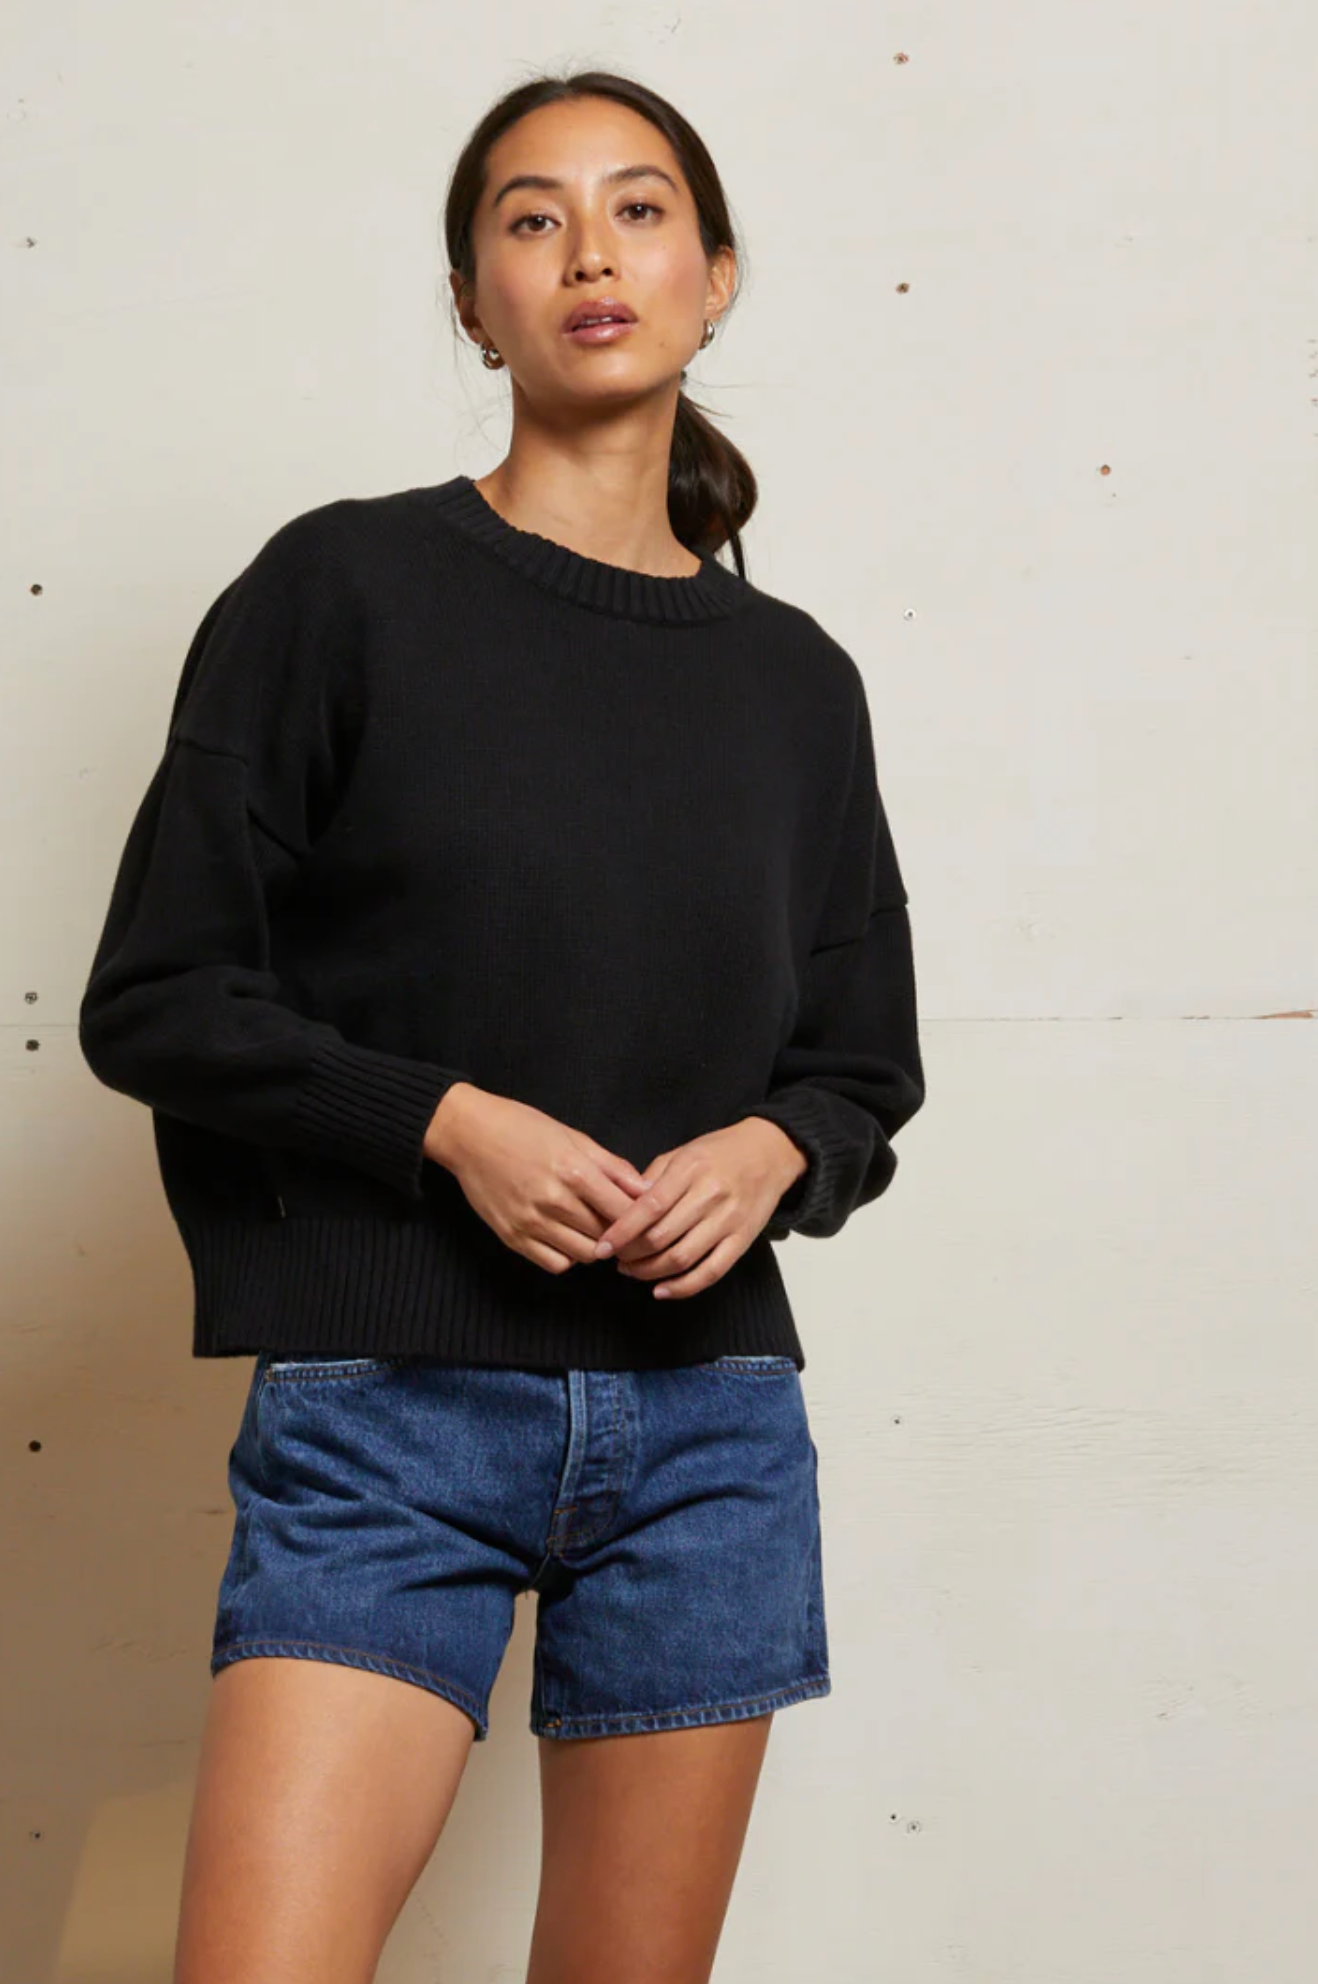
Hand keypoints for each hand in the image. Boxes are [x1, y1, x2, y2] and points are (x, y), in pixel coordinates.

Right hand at [423, 1083, 650, 1274]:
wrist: (469, 1135)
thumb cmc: (523, 1128)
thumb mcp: (574, 1137)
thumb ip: (612, 1167)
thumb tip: (646, 1189)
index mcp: (574, 1171)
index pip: (623, 1212)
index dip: (642, 1222)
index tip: (648, 1222)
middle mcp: (553, 1200)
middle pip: (606, 1236)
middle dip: (621, 1235)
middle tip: (625, 1230)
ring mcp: (531, 1222)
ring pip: (584, 1254)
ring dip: (596, 1247)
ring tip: (595, 1231)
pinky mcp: (512, 1237)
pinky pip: (555, 1263)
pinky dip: (568, 1256)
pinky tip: (568, 1238)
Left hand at [590, 1117, 808, 1299]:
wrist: (770, 1153)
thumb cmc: (720, 1152)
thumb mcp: (682, 1153)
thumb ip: (651, 1179)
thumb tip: (622, 1208)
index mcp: (691, 1169)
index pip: (649, 1207)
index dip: (622, 1232)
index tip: (602, 1247)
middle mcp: (711, 1195)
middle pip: (662, 1237)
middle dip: (632, 1255)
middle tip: (616, 1258)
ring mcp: (729, 1220)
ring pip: (682, 1258)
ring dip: (650, 1272)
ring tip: (633, 1271)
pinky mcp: (743, 1241)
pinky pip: (711, 1272)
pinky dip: (683, 1287)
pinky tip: (661, 1290)